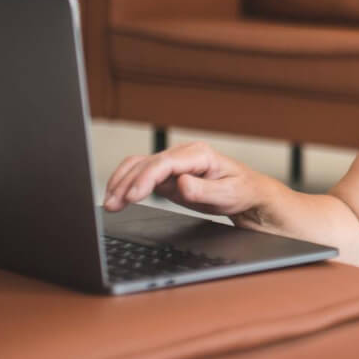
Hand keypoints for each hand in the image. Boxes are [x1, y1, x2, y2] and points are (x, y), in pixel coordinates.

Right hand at [102, 141, 264, 219]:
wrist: (248, 194)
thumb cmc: (242, 191)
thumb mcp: (228, 194)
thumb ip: (204, 190)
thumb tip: (182, 183)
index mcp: (198, 154)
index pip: (164, 163)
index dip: (145, 178)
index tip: (132, 195)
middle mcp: (183, 155)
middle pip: (146, 164)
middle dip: (126, 183)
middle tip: (113, 204)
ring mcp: (173, 164)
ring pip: (139, 167)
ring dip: (121, 183)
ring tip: (110, 203)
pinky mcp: (168, 176)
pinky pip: (141, 175)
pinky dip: (126, 184)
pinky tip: (117, 197)